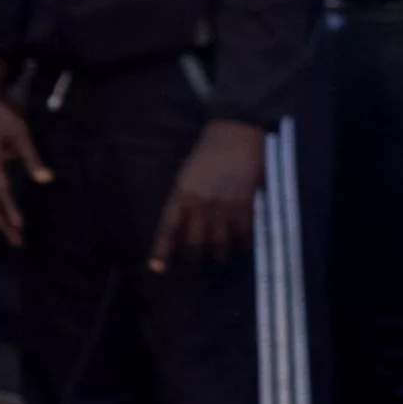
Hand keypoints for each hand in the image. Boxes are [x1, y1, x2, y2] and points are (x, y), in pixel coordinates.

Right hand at [0, 63, 49, 245]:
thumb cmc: (3, 115)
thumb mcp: (21, 134)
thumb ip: (32, 158)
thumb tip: (47, 180)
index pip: (1, 191)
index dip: (10, 210)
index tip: (20, 226)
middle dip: (3, 224)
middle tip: (17, 243)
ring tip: (12, 234)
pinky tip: (7, 212)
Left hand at [150, 118, 269, 274]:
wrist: (234, 135)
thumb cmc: (207, 154)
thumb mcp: (186, 176)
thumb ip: (184, 200)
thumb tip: (184, 225)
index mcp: (180, 195)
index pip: (167, 228)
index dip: (162, 250)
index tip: (157, 268)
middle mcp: (199, 204)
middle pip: (194, 242)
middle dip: (194, 256)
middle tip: (196, 263)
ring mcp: (223, 206)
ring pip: (219, 243)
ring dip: (219, 254)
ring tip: (219, 258)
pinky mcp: (245, 204)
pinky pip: (243, 234)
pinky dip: (242, 244)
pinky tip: (242, 247)